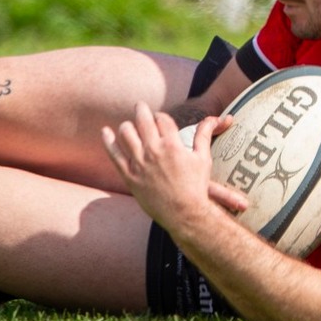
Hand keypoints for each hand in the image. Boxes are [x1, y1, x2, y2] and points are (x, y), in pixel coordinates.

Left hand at [102, 107, 248, 225]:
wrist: (184, 214)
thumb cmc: (196, 187)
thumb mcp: (203, 158)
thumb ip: (205, 134)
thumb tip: (215, 117)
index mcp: (172, 144)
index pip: (161, 118)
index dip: (160, 116)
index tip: (159, 119)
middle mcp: (154, 151)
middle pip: (142, 119)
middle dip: (141, 110)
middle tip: (140, 106)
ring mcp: (139, 163)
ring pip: (126, 133)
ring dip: (127, 126)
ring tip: (129, 126)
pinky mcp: (129, 176)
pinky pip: (114, 154)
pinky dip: (108, 141)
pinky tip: (105, 131)